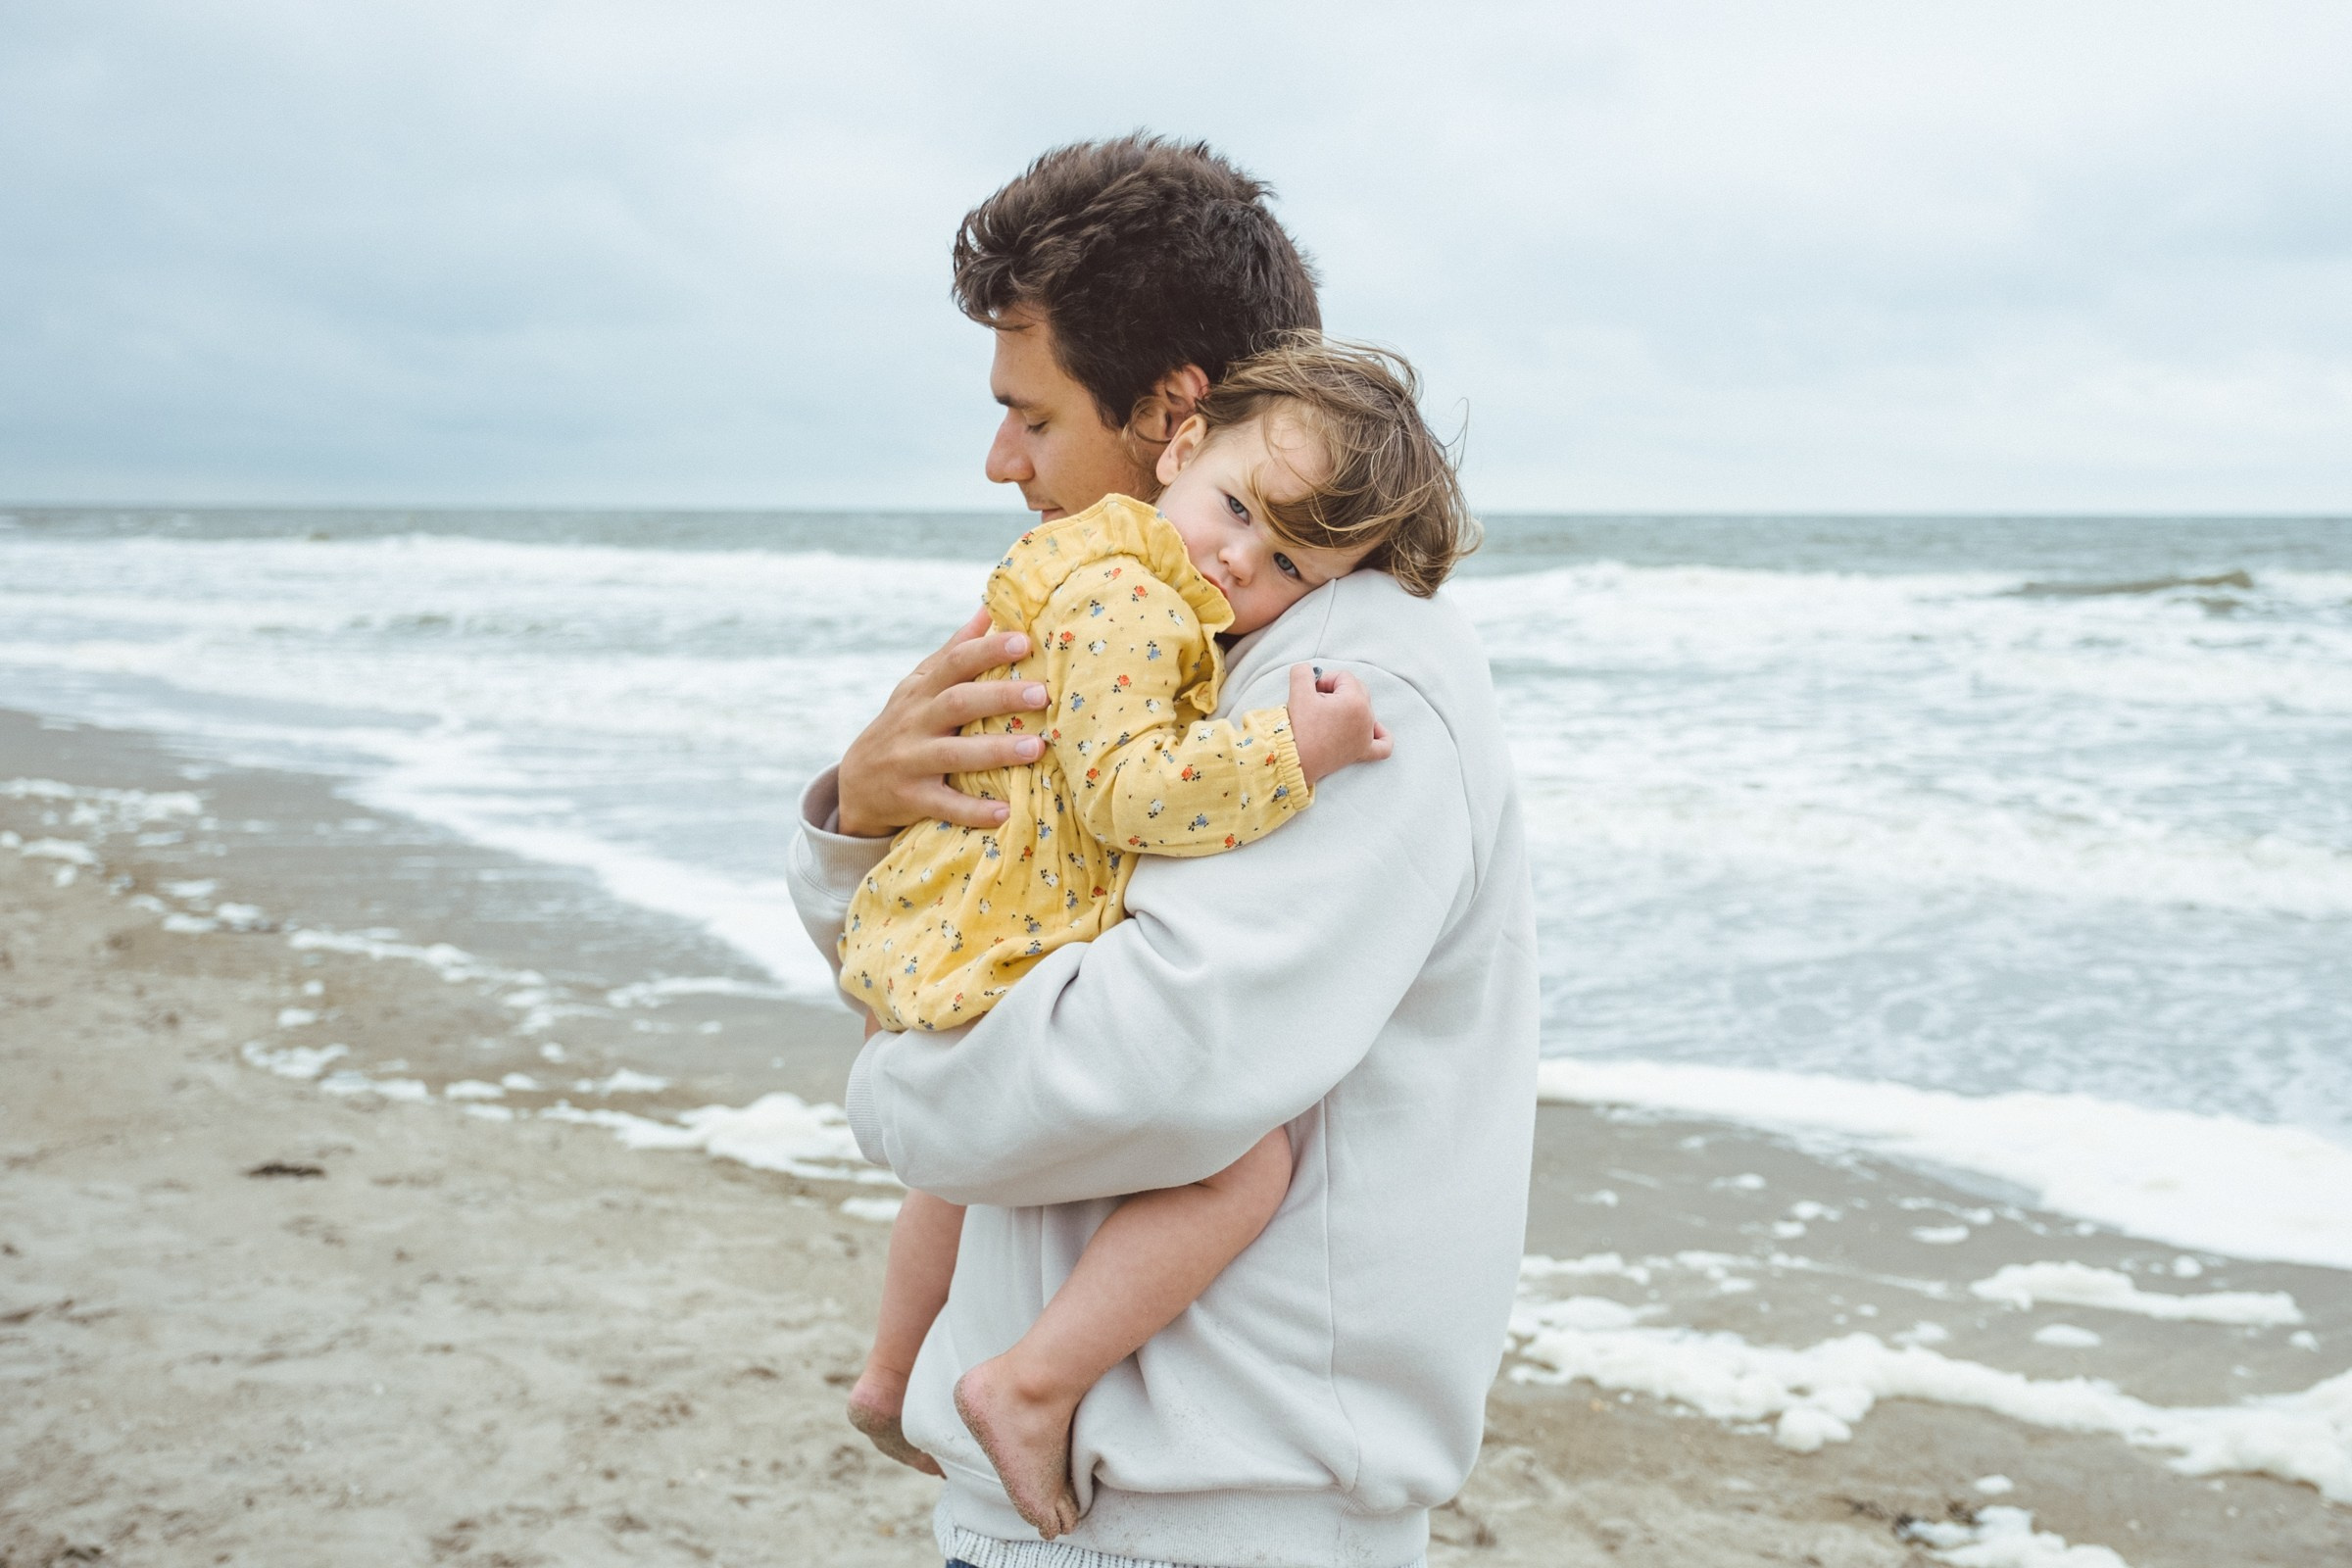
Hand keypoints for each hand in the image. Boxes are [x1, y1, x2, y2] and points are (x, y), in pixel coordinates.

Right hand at [836, 608, 1051, 837]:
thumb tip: (990, 609)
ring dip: (995, 751)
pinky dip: (974, 810)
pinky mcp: (911, 799)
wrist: (857, 783)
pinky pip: (945, 805)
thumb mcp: (920, 686)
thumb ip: (954, 651)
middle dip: (1000, 697)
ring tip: (1036, 748)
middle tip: (1043, 694)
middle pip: (958, 703)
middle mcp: (915, 722)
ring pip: (954, 754)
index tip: (1024, 641)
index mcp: (923, 690)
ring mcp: (911, 761)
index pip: (955, 663)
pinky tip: (1006, 811)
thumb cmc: (905, 724)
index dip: (987, 650)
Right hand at [1287, 663, 1392, 785]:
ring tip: (1328, 714)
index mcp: (1355, 700)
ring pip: (1366, 709)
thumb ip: (1303, 672)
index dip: (1324, 680)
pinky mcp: (1362, 751)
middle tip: (1316, 702)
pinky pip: (1383, 744)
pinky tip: (1373, 729)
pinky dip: (1380, 735)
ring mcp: (1366, 736)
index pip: (1343, 677)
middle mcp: (1366, 717)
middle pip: (1357, 690)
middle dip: (1336, 691)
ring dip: (1349, 706)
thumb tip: (1308, 670)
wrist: (1294, 760)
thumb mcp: (1298, 691)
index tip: (1310, 692)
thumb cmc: (1298, 727)